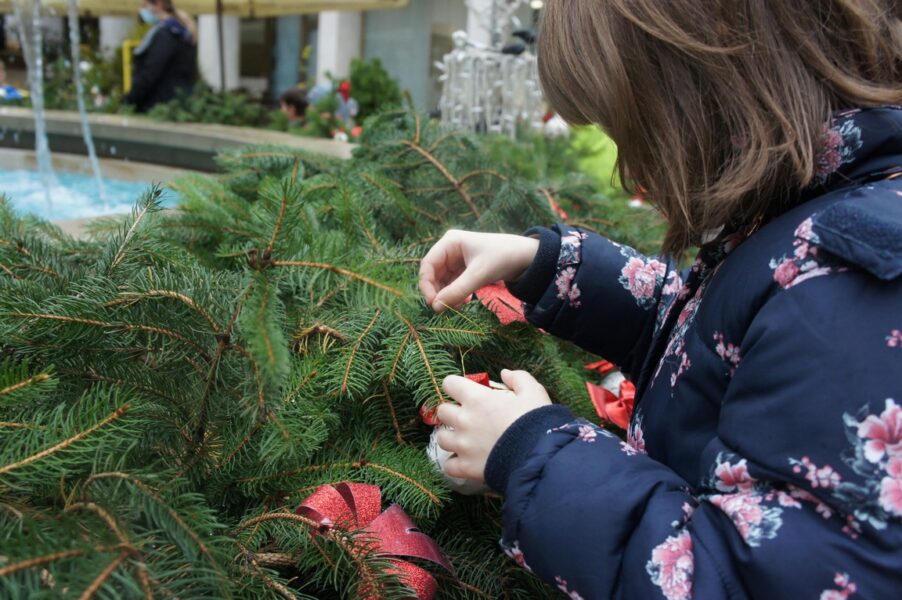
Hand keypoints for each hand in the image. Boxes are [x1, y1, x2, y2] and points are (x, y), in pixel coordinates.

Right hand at [419, 229, 538, 311]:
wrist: (527, 257)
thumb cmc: (503, 258)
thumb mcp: (479, 275)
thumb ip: (457, 291)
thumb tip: (436, 307)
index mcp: (450, 242)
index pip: (428, 264)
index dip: (426, 284)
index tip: (433, 303)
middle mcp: (450, 249)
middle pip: (434, 273)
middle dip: (437, 292)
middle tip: (443, 309)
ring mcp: (457, 259)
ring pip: (443, 280)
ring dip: (447, 295)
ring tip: (457, 307)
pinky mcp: (465, 268)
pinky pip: (453, 283)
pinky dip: (455, 294)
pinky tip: (464, 303)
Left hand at [435, 369, 551, 481]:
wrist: (539, 457)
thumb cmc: (535, 421)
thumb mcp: (534, 392)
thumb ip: (519, 378)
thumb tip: (504, 374)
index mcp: (476, 398)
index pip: (449, 383)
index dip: (456, 386)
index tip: (464, 392)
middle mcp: (463, 420)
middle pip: (442, 411)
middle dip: (451, 411)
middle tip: (467, 417)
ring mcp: (462, 445)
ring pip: (441, 438)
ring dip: (450, 437)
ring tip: (463, 440)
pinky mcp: (465, 467)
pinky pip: (448, 466)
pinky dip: (454, 464)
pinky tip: (465, 461)